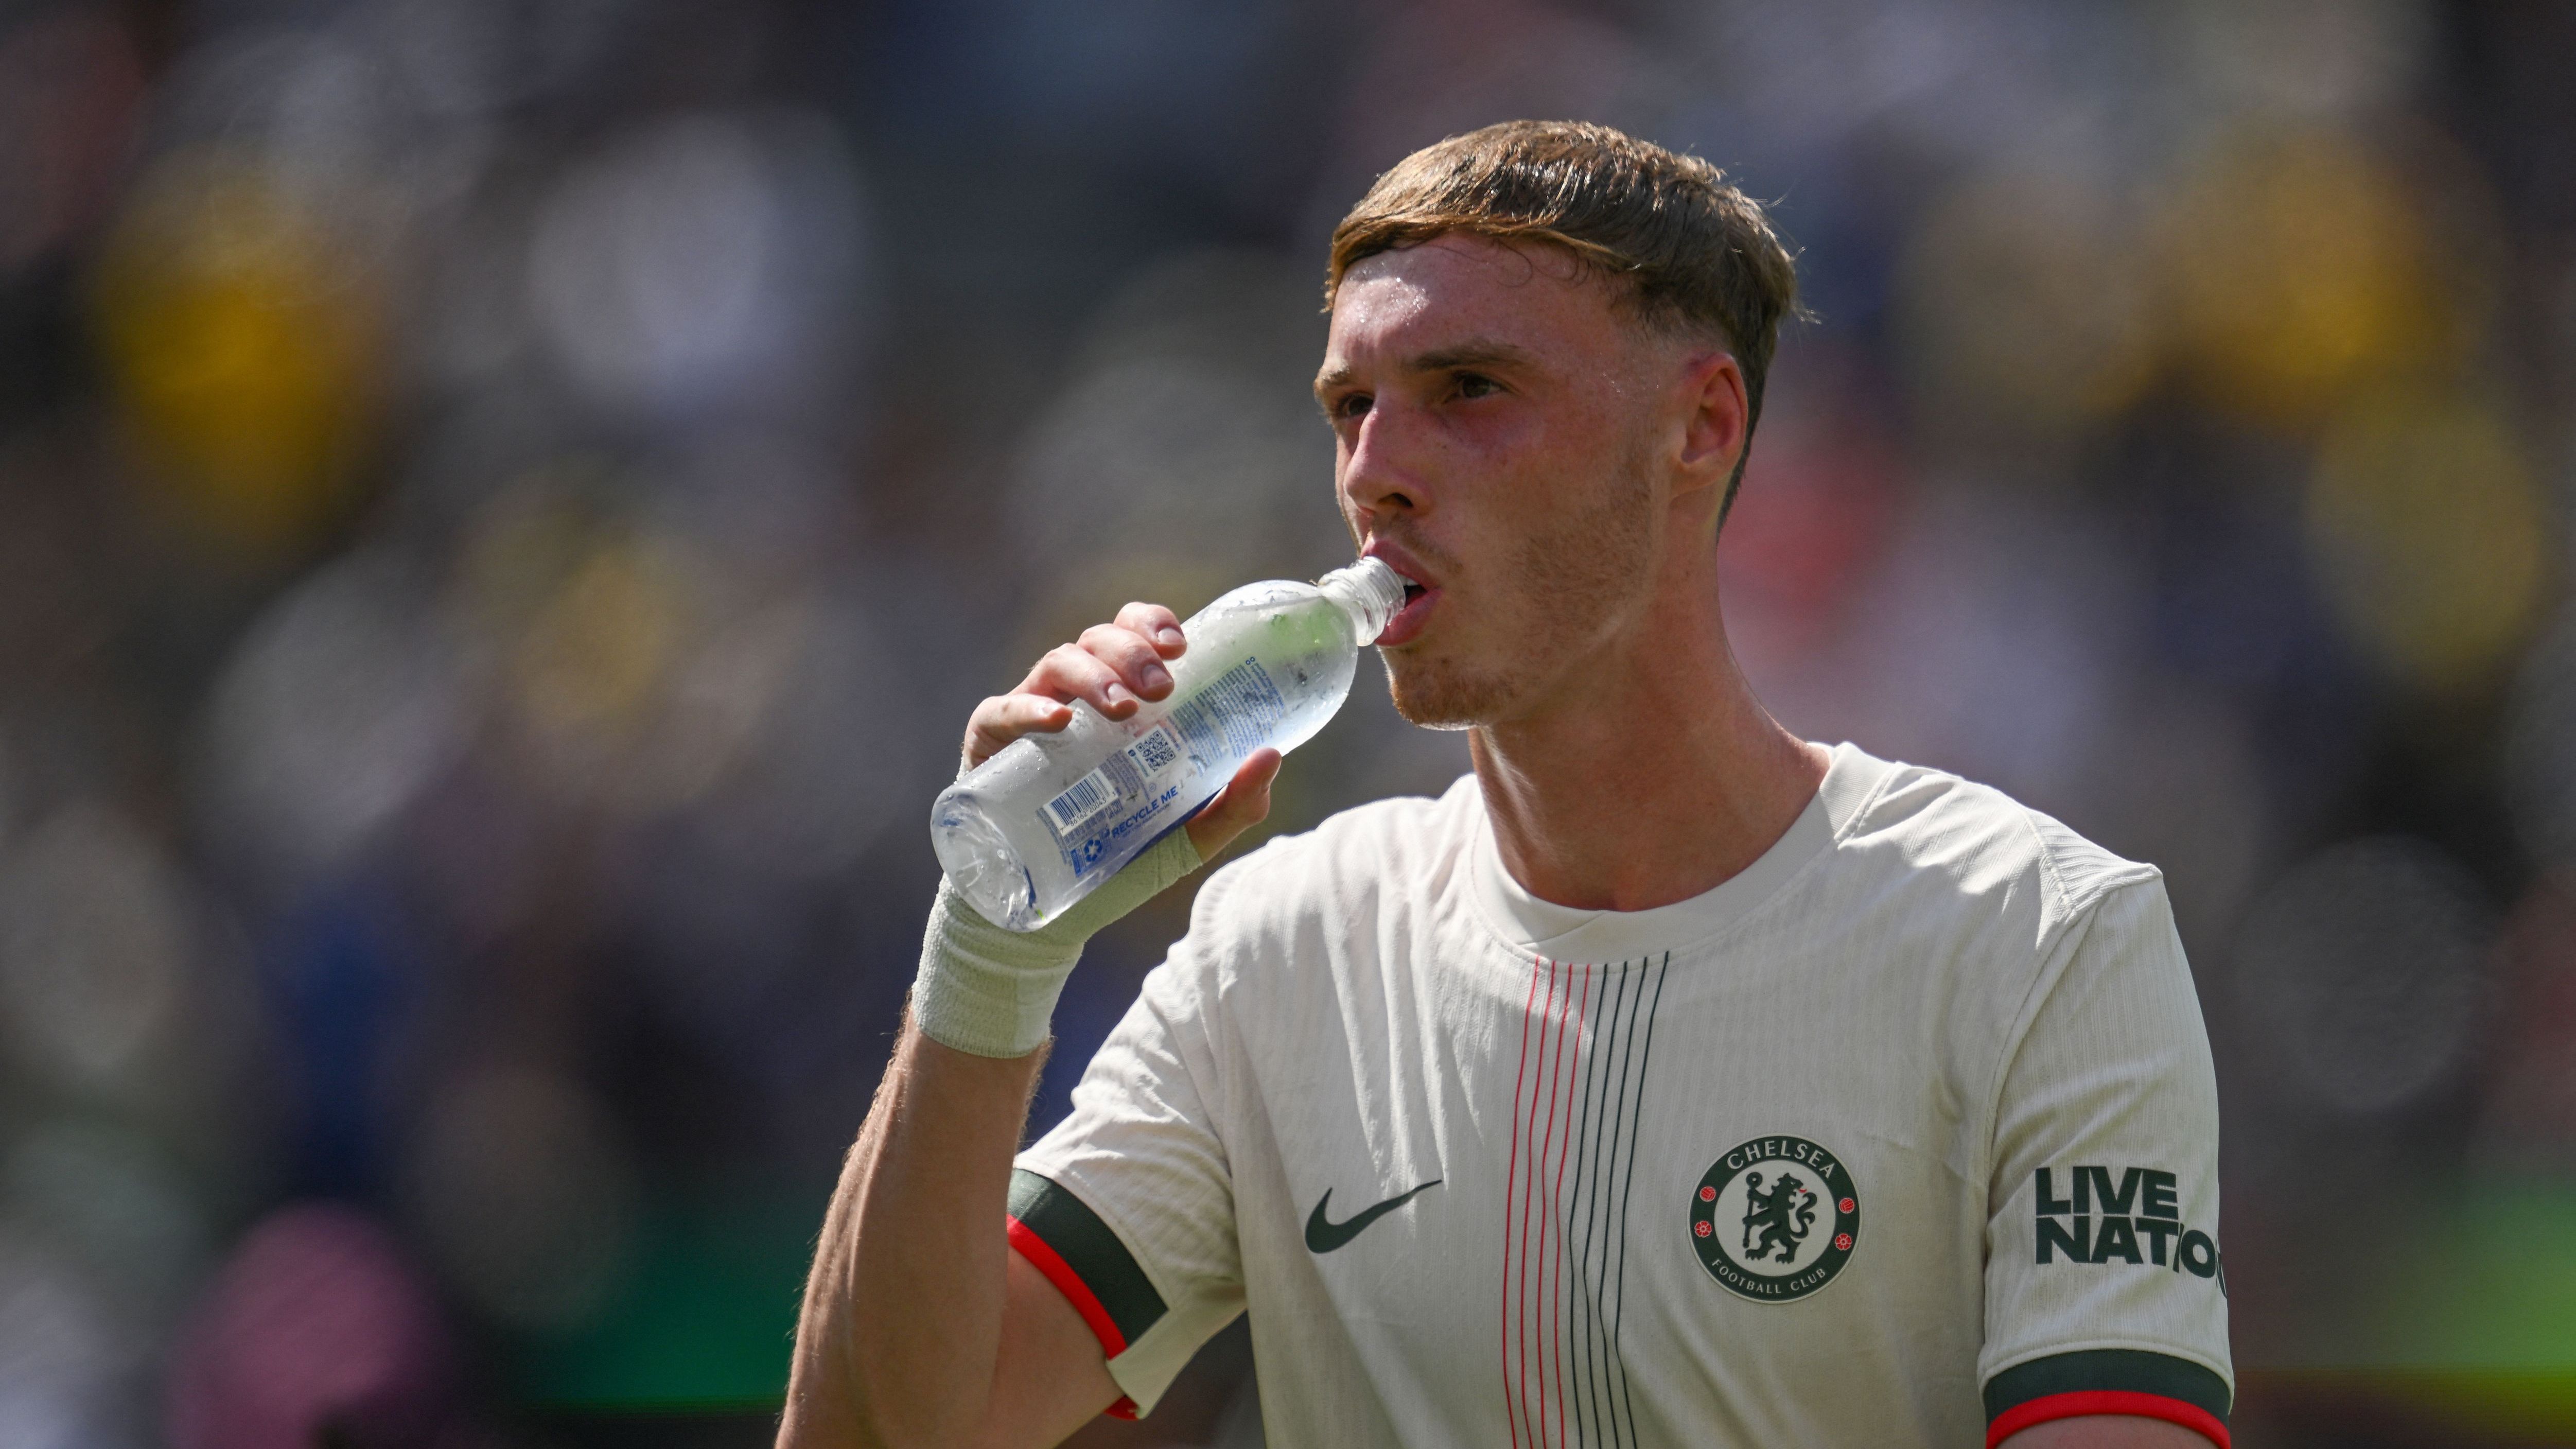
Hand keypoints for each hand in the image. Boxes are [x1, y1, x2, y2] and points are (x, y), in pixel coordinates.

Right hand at [962, 602, 1279, 862]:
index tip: (1180, 646)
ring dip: (1095, 676)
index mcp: (1120, 700)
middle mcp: (1075, 696)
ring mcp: (1030, 716)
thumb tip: (1272, 756)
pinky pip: (1000, 711)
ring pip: (1058, 662)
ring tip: (1123, 708)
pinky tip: (1058, 719)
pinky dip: (1029, 707)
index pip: (1133, 635)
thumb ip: (1234, 803)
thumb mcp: (1188, 836)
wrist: (1052, 917)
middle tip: (1162, 688)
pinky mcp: (990, 747)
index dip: (1152, 624)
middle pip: (1099, 640)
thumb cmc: (1121, 862)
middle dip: (1132, 652)